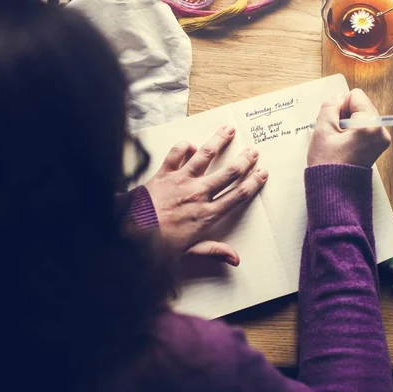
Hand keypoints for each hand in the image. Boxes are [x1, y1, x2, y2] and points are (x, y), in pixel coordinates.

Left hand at [145, 126, 268, 265]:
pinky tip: (191, 144)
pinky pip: (176, 154)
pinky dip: (184, 147)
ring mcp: (181, 181)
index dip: (253, 183)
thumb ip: (213, 251)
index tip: (262, 173)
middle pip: (227, 173)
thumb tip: (236, 259)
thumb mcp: (188, 252)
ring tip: (228, 130)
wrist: (130, 233)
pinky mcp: (164, 173)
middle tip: (253, 151)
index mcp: (207, 214)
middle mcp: (197, 194)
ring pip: (205, 156)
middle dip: (243, 160)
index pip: (237, 195)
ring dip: (218, 142)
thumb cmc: (157, 245)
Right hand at [307, 88, 390, 167]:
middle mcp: (381, 130)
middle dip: (345, 115)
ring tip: (338, 141)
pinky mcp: (378, 146)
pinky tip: (343, 144)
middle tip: (335, 134)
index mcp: (370, 125)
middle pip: (361, 105)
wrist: (334, 190)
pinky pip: (364, 127)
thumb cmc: (327, 163)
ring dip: (347, 124)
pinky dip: (352, 131)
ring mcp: (381, 139)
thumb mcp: (322, 129)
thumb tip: (338, 97)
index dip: (340, 106)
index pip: (355, 96)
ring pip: (362, 116)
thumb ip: (330, 106)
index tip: (334, 124)